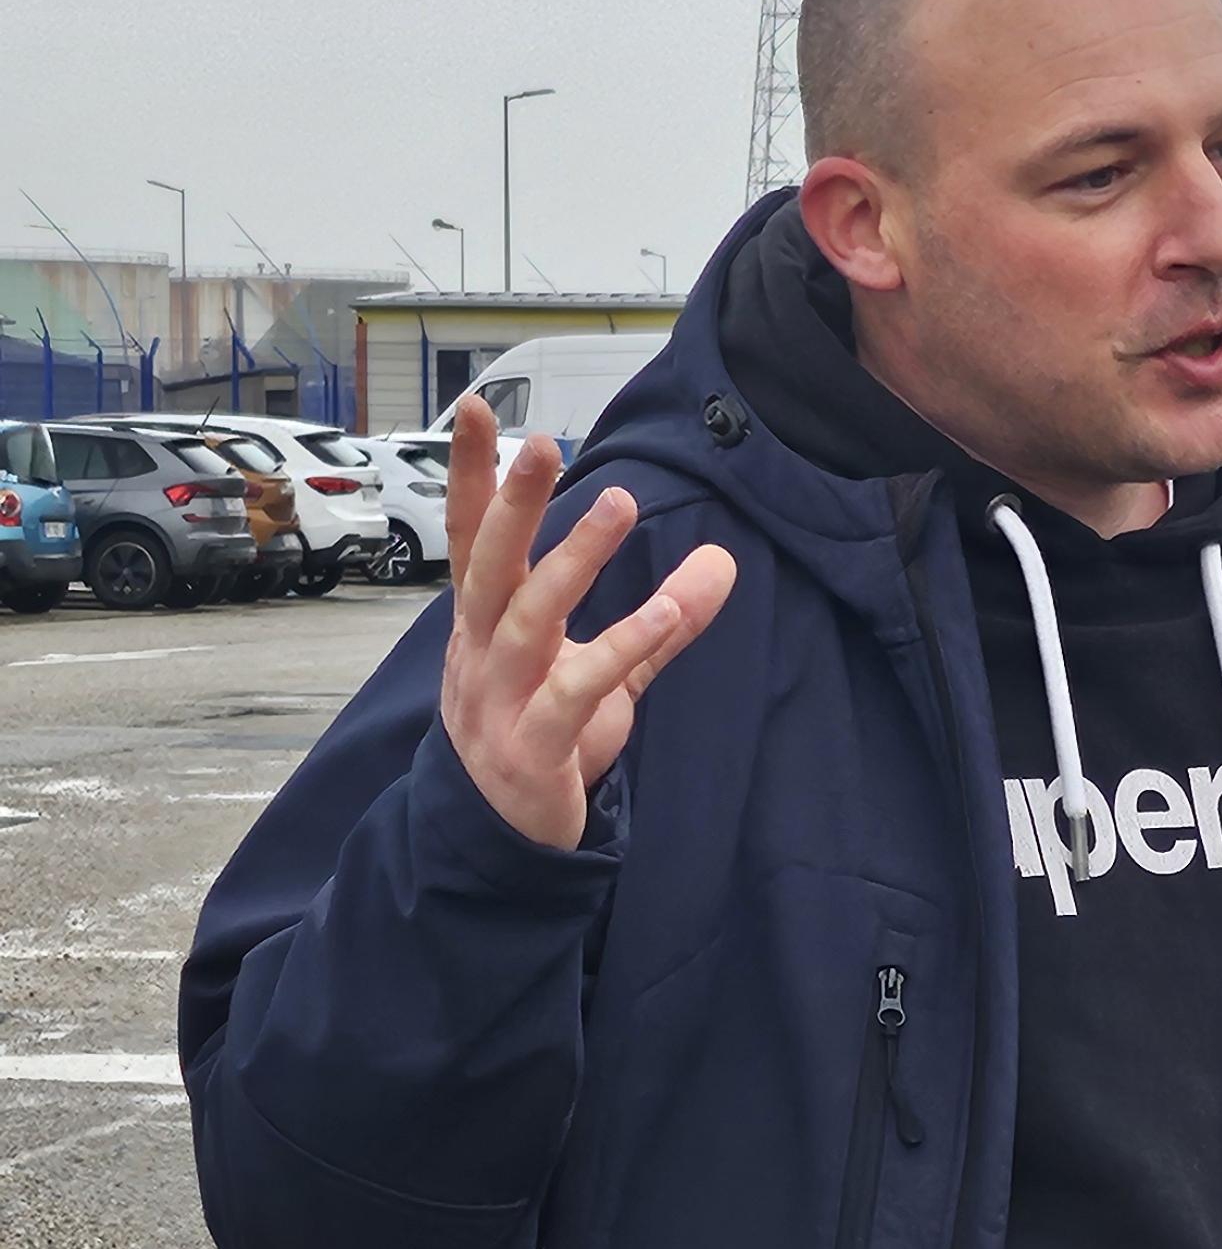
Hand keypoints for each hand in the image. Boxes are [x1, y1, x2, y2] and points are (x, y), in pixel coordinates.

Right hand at [440, 392, 735, 850]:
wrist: (511, 840)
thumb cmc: (548, 739)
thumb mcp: (609, 673)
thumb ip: (662, 618)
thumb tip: (722, 560)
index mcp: (485, 624)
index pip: (472, 537)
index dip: (470, 475)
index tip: (473, 408)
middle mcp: (481, 653)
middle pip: (488, 564)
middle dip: (513, 501)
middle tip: (541, 441)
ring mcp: (500, 700)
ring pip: (527, 618)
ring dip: (572, 559)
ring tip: (619, 502)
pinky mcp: (532, 747)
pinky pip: (575, 691)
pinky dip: (621, 647)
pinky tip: (663, 612)